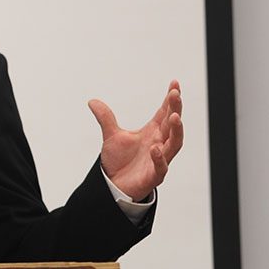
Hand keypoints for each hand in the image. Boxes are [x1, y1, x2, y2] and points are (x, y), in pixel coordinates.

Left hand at [88, 80, 183, 201]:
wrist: (114, 184)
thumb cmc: (119, 160)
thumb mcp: (111, 136)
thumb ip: (105, 118)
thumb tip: (92, 101)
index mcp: (152, 132)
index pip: (165, 112)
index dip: (170, 99)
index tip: (174, 83)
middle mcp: (160, 143)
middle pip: (173, 125)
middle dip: (175, 109)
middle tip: (175, 94)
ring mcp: (159, 159)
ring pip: (175, 144)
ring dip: (176, 130)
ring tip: (174, 116)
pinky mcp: (154, 176)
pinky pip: (161, 167)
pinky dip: (159, 158)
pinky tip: (155, 148)